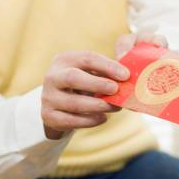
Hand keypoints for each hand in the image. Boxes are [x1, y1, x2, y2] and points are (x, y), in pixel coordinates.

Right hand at [41, 32, 167, 139]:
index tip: (126, 75)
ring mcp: (47, 97)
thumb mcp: (91, 72)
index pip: (86, 58)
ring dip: (98, 105)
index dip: (107, 66)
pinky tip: (103, 118)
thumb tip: (131, 78)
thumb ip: (107, 72)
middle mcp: (52, 76)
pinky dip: (89, 120)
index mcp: (64, 59)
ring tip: (115, 107)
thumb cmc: (83, 83)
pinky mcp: (48, 116)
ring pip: (73, 102)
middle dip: (97, 84)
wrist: (57, 104)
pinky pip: (70, 120)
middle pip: (73, 78)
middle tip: (116, 90)